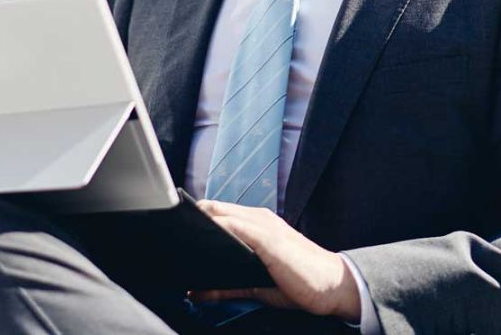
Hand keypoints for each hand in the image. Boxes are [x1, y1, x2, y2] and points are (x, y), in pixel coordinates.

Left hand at [188, 199, 362, 321]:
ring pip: (220, 213)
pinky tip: (201, 238)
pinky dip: (215, 229)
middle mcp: (259, 218)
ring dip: (197, 221)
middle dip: (189, 218)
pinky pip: (235, 227)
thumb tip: (196, 292)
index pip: (218, 213)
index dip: (195, 219)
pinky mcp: (268, 238)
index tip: (175, 231)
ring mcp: (264, 225)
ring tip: (176, 234)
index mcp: (257, 225)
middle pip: (213, 208)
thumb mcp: (257, 285)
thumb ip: (226, 287)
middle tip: (167, 234)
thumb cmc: (299, 283)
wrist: (333, 285)